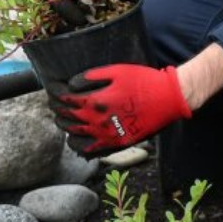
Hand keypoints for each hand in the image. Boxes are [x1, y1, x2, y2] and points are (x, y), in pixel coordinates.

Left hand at [47, 63, 190, 156]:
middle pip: (66, 117)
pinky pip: (88, 150)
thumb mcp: (119, 71)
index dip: (55, 92)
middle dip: (56, 108)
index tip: (52, 87)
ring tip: (62, 118)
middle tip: (54, 101)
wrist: (170, 99)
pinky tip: (75, 138)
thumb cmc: (146, 82)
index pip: (65, 99)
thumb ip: (92, 76)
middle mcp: (97, 122)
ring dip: (64, 126)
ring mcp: (106, 135)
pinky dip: (77, 145)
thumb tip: (72, 83)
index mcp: (96, 102)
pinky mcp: (116, 144)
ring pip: (73, 135)